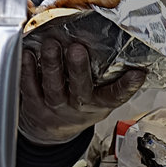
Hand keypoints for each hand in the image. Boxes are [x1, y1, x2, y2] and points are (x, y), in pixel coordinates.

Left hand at [19, 38, 145, 144]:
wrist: (51, 129)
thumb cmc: (78, 101)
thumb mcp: (96, 93)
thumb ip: (104, 73)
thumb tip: (114, 37)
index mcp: (99, 102)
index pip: (116, 96)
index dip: (127, 86)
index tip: (137, 73)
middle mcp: (78, 105)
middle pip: (80, 89)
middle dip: (78, 69)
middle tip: (77, 49)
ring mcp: (55, 106)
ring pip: (53, 87)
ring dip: (51, 64)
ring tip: (51, 44)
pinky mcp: (34, 104)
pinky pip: (29, 87)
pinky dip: (27, 70)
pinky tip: (27, 54)